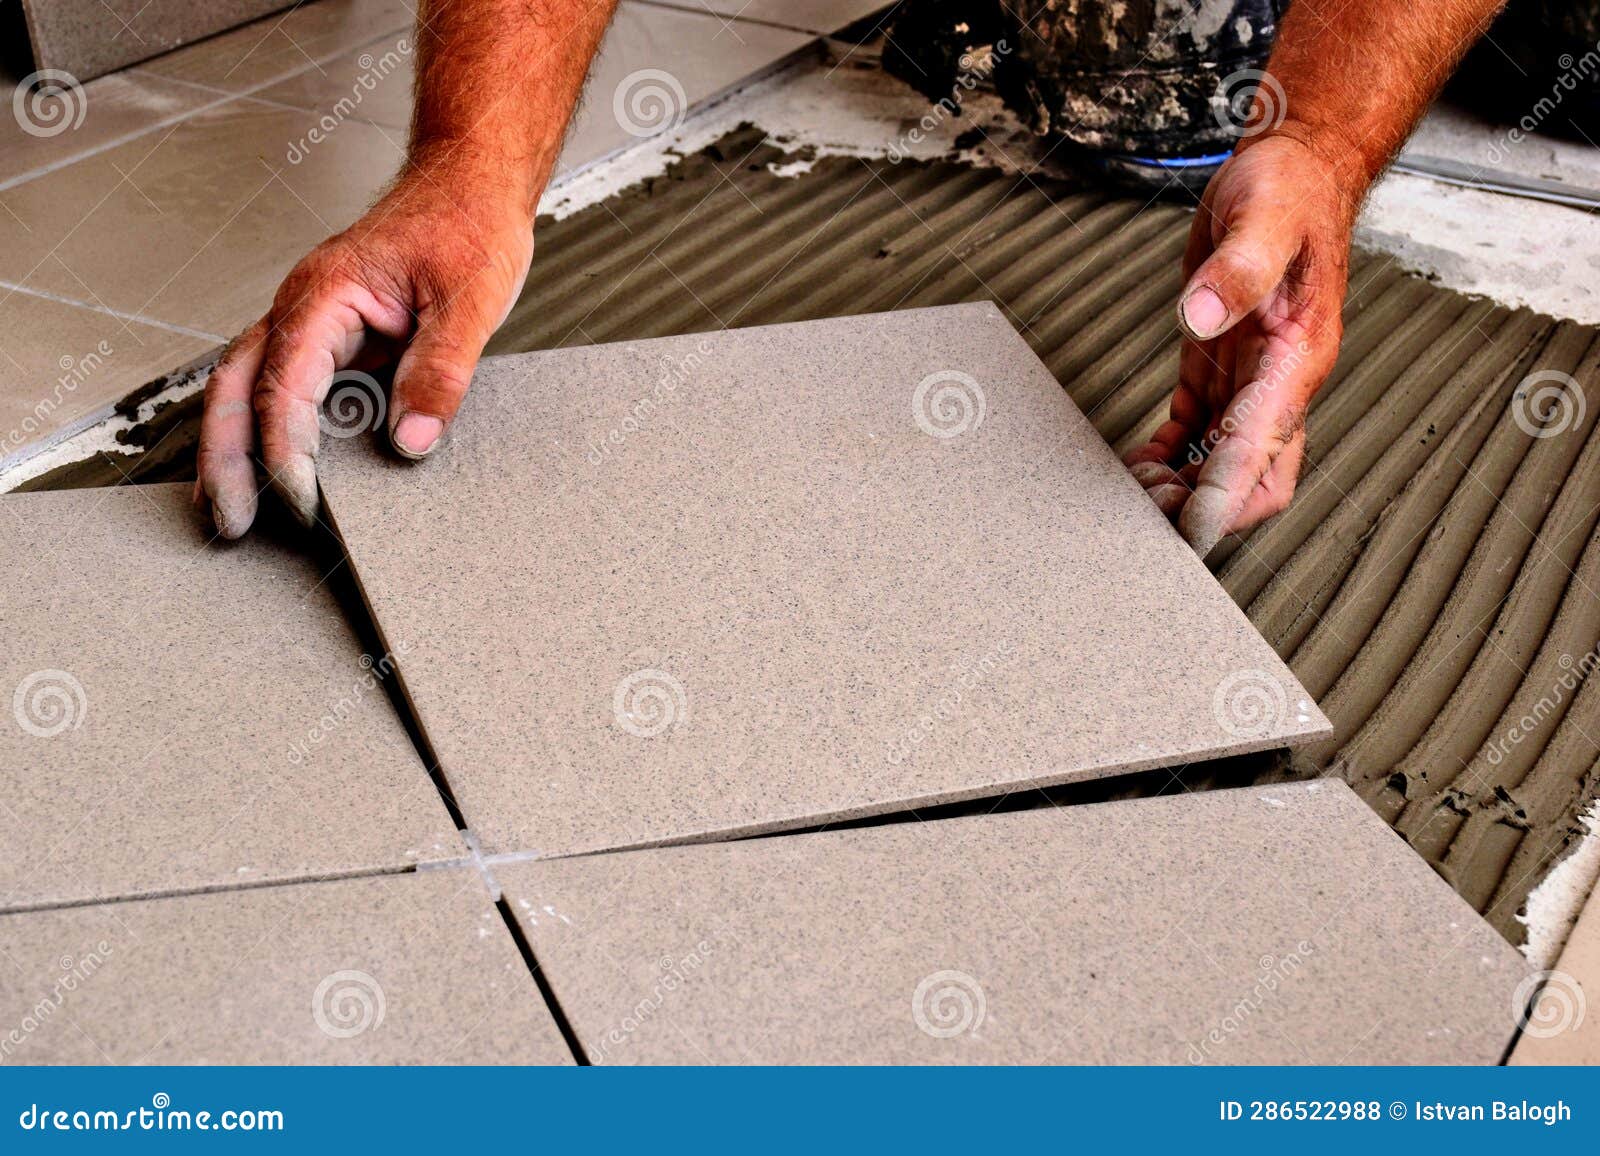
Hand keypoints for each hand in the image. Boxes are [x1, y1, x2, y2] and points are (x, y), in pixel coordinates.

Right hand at [195, 157, 533, 536]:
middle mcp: (304, 307)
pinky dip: (265, 429)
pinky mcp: (330, 336)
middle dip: (226, 460)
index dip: (286, 450)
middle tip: (231, 524)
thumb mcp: (473, 301)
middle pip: (236, 388)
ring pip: (245, 387)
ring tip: (229, 512)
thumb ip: (441, 371)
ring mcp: (312, 321)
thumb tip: (413, 440)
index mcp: (328, 293)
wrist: (473, 185)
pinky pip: (281, 385)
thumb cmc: (469, 226)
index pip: (285, 385)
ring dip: (232, 449)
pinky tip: (270, 470)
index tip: (301, 502)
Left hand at [1124, 134, 1353, 555]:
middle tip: (1146, 512)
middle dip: (1205, 505)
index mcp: (1297, 357)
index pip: (1265, 449)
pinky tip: (1139, 462)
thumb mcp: (1264, 218)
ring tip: (1132, 493)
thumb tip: (1201, 317)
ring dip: (1182, 485)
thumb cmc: (1290, 190)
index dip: (1226, 494)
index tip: (1188, 525)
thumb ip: (1237, 270)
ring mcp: (1252, 377)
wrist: (1293, 169)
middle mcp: (1278, 378)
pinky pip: (1200, 429)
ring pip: (1223, 461)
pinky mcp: (1223, 365)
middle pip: (1253, 476)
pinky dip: (1172, 453)